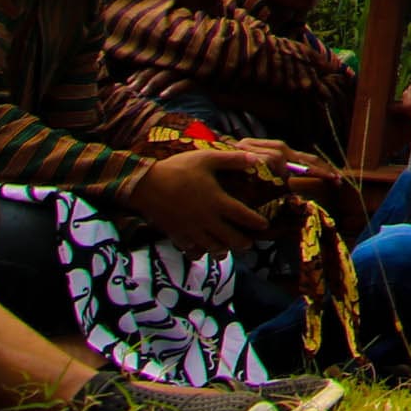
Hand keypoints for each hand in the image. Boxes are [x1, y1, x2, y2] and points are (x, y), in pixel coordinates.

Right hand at [129, 146, 274, 251]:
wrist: (145, 185)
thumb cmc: (178, 169)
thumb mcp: (207, 158)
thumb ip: (232, 160)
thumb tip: (255, 159)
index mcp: (217, 201)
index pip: (242, 216)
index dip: (256, 222)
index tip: (264, 226)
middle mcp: (206, 220)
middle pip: (229, 238)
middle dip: (242, 243)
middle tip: (250, 245)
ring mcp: (191, 230)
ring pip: (211, 246)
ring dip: (222, 250)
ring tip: (228, 252)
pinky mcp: (176, 234)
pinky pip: (190, 248)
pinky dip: (198, 252)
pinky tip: (200, 252)